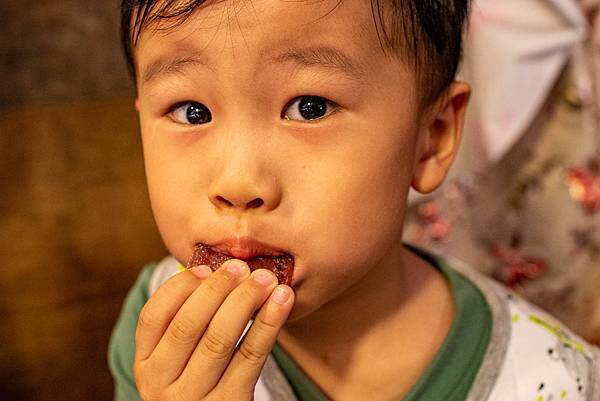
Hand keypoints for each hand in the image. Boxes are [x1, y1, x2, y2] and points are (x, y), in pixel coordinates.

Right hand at [133, 259, 294, 400]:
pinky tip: (281, 301)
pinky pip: (250, 356)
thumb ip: (188, 321)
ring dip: (245, 301)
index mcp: (146, 364)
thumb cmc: (202, 381)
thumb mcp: (180, 360)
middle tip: (241, 266)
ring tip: (266, 279)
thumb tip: (216, 270)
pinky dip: (268, 323)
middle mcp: (161, 384)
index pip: (153, 316)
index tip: (206, 268)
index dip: (179, 287)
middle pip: (188, 325)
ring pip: (219, 339)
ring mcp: (194, 398)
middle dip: (217, 289)